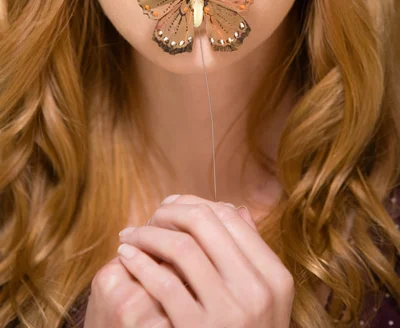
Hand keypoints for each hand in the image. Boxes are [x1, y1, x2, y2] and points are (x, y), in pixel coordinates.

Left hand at [116, 194, 293, 326]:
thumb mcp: (261, 301)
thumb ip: (249, 256)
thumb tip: (234, 208)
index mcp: (274, 277)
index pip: (230, 217)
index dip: (195, 204)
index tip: (171, 205)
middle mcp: (256, 292)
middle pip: (205, 224)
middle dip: (170, 212)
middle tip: (150, 215)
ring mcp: (228, 313)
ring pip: (181, 247)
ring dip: (148, 233)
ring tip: (131, 234)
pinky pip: (162, 282)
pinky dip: (140, 262)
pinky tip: (127, 256)